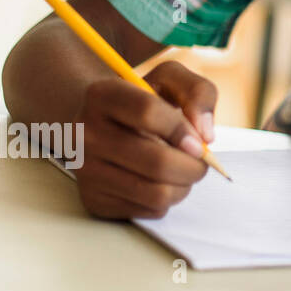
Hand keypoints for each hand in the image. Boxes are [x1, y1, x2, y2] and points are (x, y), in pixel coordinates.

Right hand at [72, 60, 216, 219]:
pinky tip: (162, 181)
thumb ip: (198, 92)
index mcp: (103, 96)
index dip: (183, 130)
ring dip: (185, 185)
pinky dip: (168, 199)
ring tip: (184, 170)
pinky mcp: (94, 199)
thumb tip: (205, 135)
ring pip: (157, 193)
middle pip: (157, 162)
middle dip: (194, 166)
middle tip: (201, 162)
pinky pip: (149, 210)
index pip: (148, 113)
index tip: (199, 142)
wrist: (104, 124)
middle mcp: (85, 134)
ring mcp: (86, 170)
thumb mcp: (172, 80)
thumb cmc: (146, 100)